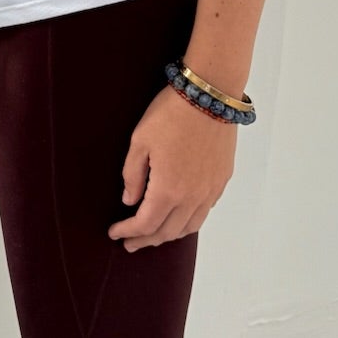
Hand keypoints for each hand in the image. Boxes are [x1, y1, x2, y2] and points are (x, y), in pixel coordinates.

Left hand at [108, 87, 236, 249]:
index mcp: (168, 189)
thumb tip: (129, 201)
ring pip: (189, 227)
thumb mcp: (140, 141)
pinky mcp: (222, 179)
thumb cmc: (171, 114)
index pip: (145, 224)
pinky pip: (205, 211)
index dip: (128, 232)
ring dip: (168, 234)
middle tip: (130, 243)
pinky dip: (189, 221)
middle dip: (146, 240)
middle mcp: (192, 197)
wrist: (210, 94)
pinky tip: (179, 215)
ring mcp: (210, 190)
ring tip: (153, 234)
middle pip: (167, 232)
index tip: (115, 233)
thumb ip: (132, 175)